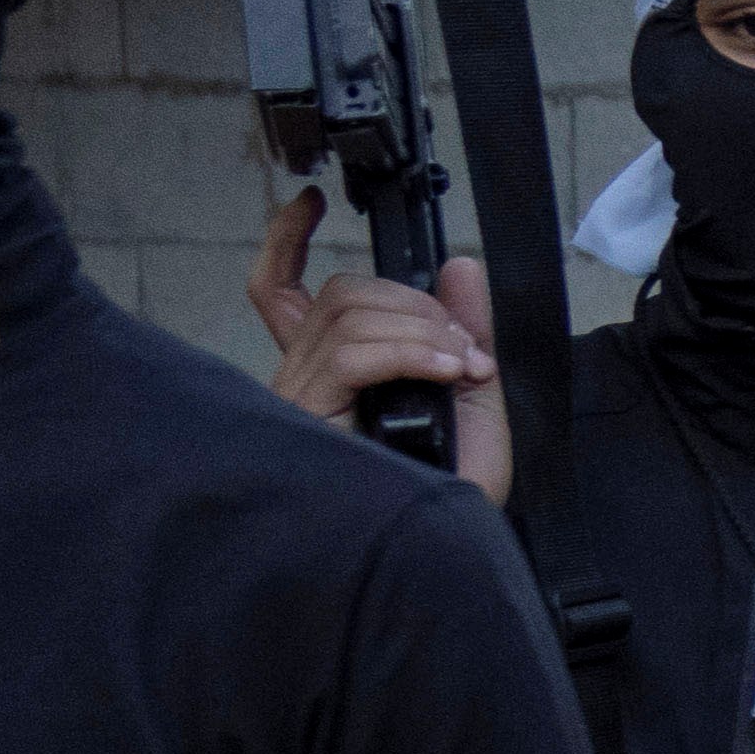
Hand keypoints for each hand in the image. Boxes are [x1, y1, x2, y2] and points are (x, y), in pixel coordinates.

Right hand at [247, 203, 514, 508]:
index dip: (284, 240)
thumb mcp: (474, 395)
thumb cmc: (451, 490)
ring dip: (420, 327)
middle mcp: (304, 379)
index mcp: (330, 372)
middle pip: (338, 293)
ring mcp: (300, 398)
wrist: (451, 551)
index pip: (280, 291)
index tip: (307, 202)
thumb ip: (466, 329)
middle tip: (463, 348)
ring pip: (347, 313)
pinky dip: (407, 350)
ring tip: (460, 367)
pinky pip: (350, 353)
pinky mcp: (308, 418)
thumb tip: (460, 267)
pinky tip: (444, 371)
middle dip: (412, 302)